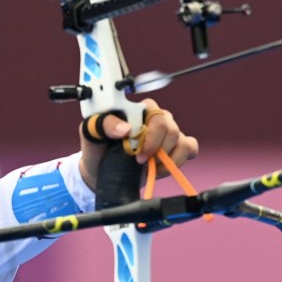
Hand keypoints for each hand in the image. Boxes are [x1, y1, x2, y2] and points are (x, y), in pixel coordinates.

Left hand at [79, 98, 198, 191]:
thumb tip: (126, 128)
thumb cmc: (97, 149)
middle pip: (170, 128)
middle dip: (156, 149)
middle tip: (139, 161)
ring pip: (181, 140)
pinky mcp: (175, 148)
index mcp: (137, 109)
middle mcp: (155, 118)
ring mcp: (167, 133)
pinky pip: (191, 148)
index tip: (135, 152)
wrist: (101, 171)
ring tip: (149, 167)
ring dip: (166, 159)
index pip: (154, 112)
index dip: (149, 135)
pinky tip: (162, 168)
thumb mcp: (91, 134)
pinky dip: (179, 161)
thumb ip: (103, 124)